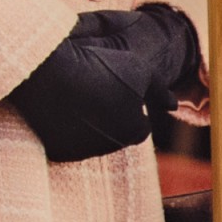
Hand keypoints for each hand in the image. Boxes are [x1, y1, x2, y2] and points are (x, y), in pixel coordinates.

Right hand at [7, 8, 200, 161]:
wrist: (48, 74)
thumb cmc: (98, 69)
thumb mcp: (138, 69)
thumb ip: (159, 89)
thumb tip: (172, 105)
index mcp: (132, 130)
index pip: (141, 126)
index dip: (133, 109)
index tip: (120, 91)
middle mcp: (110, 148)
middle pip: (117, 135)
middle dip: (113, 119)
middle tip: (98, 93)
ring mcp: (81, 152)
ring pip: (92, 140)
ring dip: (90, 125)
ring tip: (78, 98)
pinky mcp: (56, 152)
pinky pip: (67, 143)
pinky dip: (66, 129)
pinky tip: (60, 108)